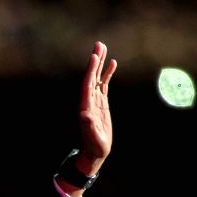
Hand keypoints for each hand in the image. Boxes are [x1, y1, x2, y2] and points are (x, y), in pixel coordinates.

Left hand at [69, 41, 116, 182]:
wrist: (95, 152)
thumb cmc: (94, 146)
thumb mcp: (93, 137)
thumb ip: (88, 126)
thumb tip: (85, 115)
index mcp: (86, 106)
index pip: (87, 84)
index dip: (90, 70)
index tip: (94, 56)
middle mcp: (89, 101)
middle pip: (91, 77)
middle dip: (95, 61)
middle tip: (99, 44)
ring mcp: (95, 101)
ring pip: (97, 78)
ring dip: (100, 64)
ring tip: (103, 48)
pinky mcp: (101, 104)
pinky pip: (104, 85)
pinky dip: (107, 74)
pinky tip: (112, 64)